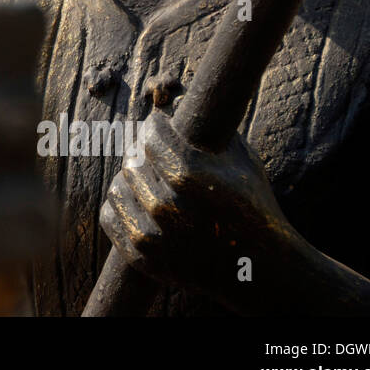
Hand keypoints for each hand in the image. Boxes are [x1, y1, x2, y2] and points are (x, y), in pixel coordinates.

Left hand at [99, 109, 292, 308]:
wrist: (259, 271)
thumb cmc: (254, 208)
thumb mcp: (242, 161)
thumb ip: (210, 130)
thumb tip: (177, 97)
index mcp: (188, 176)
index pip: (149, 136)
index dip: (155, 127)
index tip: (158, 125)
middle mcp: (165, 206)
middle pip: (133, 160)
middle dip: (144, 152)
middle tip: (155, 152)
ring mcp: (151, 235)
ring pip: (118, 186)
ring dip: (131, 178)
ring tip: (149, 177)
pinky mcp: (141, 257)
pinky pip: (110, 215)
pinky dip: (120, 205)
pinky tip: (136, 199)